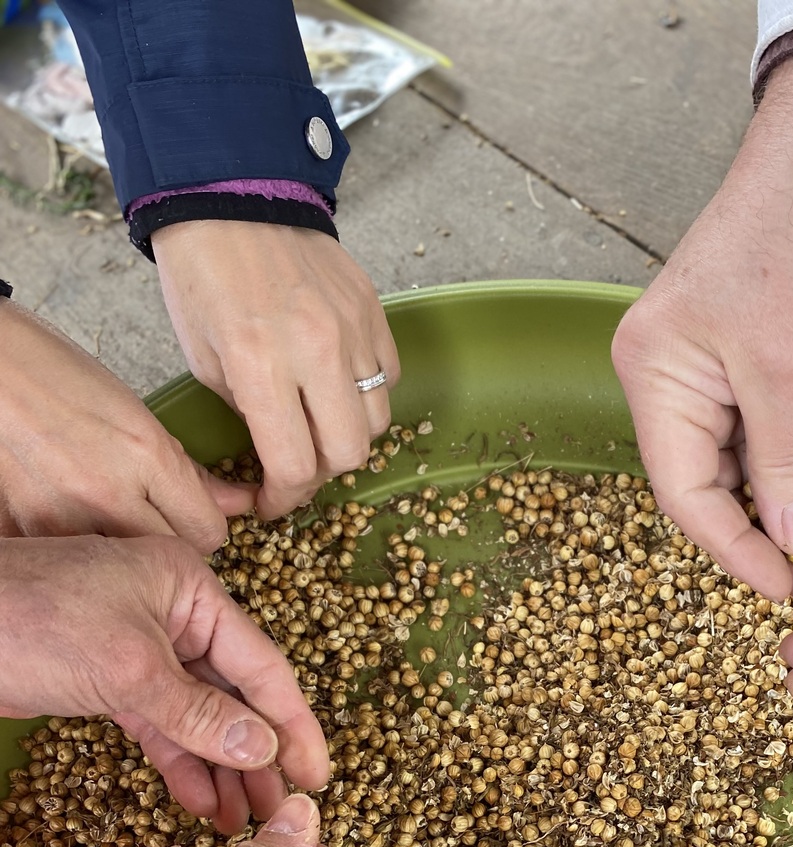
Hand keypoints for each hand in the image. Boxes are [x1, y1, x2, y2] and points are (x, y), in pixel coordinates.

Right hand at [0, 301, 250, 550]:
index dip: (211, 529)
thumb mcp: (136, 412)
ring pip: (127, 568)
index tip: (201, 519)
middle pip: (172, 558)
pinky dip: (86, 550)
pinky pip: (78, 561)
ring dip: (131, 551)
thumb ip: (188, 469)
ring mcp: (63, 519)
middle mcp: (107, 494)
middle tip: (162, 522)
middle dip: (178, 545)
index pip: (208, 533)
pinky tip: (78, 519)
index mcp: (144, 455)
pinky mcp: (27, 531)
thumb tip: (234, 503)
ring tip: (115, 518)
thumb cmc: (55, 374)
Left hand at [0, 534, 327, 832]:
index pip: (263, 665)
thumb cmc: (28, 621)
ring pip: (200, 715)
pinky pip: (162, 725)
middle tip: (282, 811)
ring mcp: (141, 646)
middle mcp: (174, 613)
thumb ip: (201, 714)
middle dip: (259, 755)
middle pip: (236, 693)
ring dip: (222, 767)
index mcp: (190, 589)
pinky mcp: (110, 678)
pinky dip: (181, 762)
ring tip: (245, 821)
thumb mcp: (128, 670)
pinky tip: (201, 802)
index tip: (317, 776)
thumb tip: (265, 749)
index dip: (293, 724)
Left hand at [152, 223, 399, 519]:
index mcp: (260, 363)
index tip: (272, 503)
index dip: (284, 498)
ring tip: (318, 423)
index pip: (294, 464)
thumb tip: (278, 451)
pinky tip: (336, 380)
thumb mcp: (204, 357)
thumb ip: (247, 411)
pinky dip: (366, 391)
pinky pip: (388, 376)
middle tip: (296, 467)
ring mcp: (353, 329)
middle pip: (348, 454)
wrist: (233, 195)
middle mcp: (316, 350)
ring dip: (347, 435)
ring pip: (376, 421)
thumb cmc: (203, 274)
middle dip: (320, 474)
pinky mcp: (374, 311)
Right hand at [612, 50, 792, 604]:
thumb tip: (789, 543)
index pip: (686, 491)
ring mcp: (731, 379)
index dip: (734, 549)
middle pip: (725, 490)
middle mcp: (684, 383)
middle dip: (780, 540)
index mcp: (659, 378)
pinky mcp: (780, 372)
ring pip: (769, 474)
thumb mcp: (790, 364)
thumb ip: (786, 463)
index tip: (783, 587)